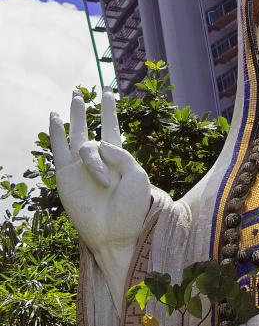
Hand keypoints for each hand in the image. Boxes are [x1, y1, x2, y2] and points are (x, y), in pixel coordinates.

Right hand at [50, 88, 150, 310]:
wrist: (116, 233)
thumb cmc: (132, 207)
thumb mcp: (137, 176)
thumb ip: (121, 155)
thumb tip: (100, 143)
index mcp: (119, 158)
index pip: (113, 128)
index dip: (110, 110)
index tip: (109, 92)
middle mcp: (99, 160)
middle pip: (91, 128)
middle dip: (87, 110)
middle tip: (80, 92)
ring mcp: (81, 167)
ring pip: (76, 135)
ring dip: (75, 116)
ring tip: (74, 98)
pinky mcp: (67, 176)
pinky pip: (59, 150)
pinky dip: (57, 133)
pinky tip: (55, 118)